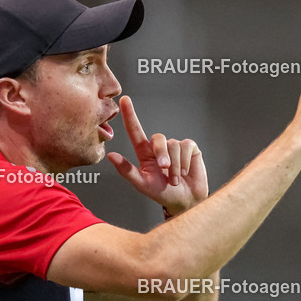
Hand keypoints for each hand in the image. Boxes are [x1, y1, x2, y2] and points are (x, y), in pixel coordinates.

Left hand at [106, 95, 208, 215]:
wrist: (185, 201)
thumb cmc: (162, 194)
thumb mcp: (143, 185)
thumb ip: (127, 171)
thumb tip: (111, 156)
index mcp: (144, 154)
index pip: (135, 131)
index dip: (130, 115)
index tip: (124, 100)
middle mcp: (159, 147)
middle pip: (158, 138)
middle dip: (162, 155)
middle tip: (165, 171)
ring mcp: (175, 147)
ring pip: (173, 144)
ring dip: (175, 165)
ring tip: (175, 179)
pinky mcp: (189, 148)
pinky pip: (186, 146)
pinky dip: (185, 161)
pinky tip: (185, 171)